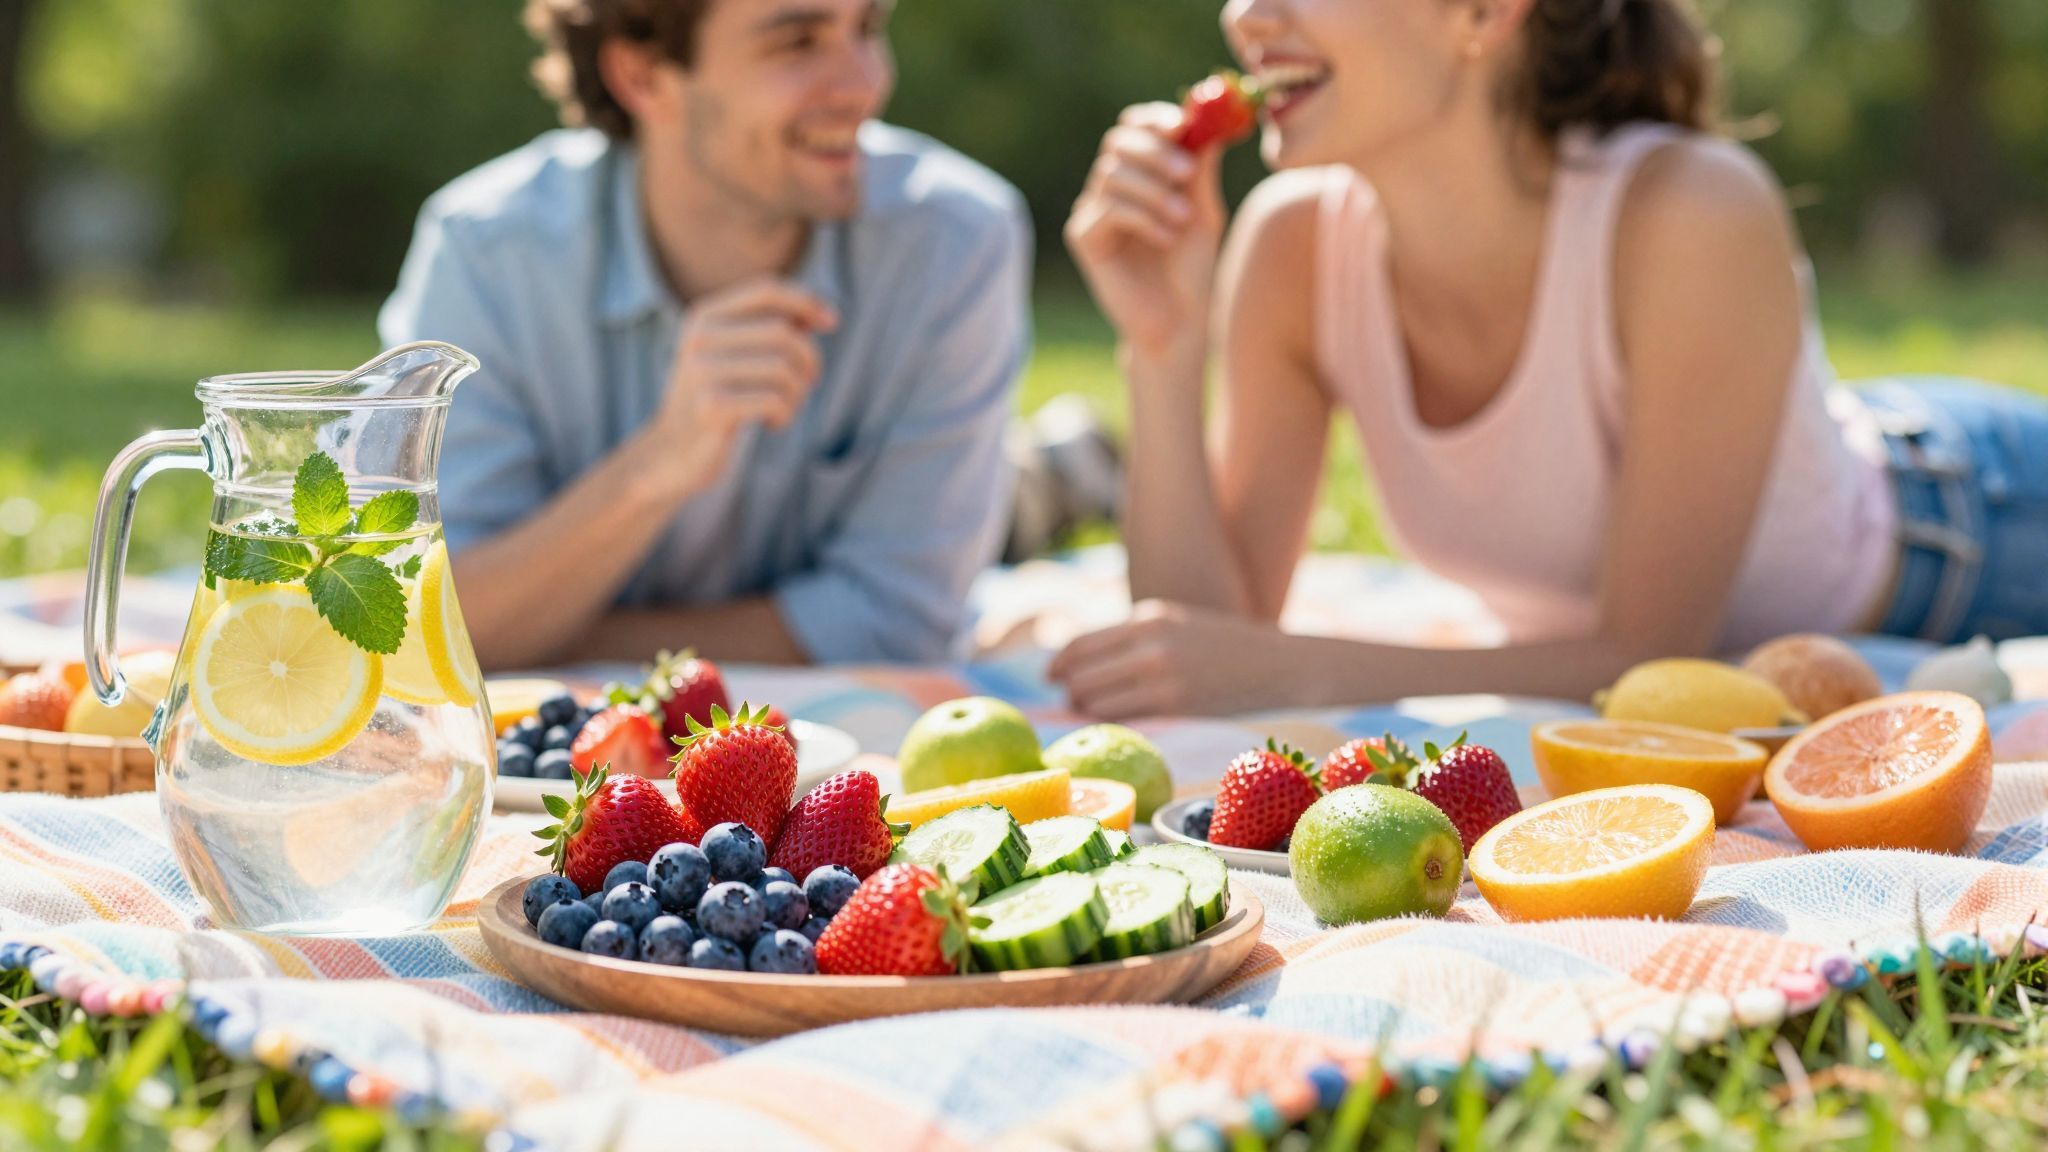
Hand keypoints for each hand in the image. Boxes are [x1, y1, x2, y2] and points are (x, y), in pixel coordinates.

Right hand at [648, 278, 837, 495]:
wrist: (672, 452)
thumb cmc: (718, 400)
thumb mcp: (738, 357)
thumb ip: (770, 330)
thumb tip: (823, 315)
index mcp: (705, 317)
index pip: (766, 291)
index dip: (805, 301)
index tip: (832, 322)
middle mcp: (699, 338)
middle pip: (782, 332)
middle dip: (808, 359)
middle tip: (807, 383)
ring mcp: (701, 372)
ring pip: (783, 369)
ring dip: (798, 392)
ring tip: (786, 406)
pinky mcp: (710, 407)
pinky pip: (774, 400)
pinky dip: (786, 413)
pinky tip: (774, 423)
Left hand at [1047, 600, 1306, 719]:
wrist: (1279, 665)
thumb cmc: (1223, 645)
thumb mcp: (1175, 623)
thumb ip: (1131, 638)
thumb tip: (1080, 667)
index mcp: (1147, 617)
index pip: (1081, 644)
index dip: (1059, 664)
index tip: (1051, 677)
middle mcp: (1150, 643)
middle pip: (1082, 676)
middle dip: (1070, 692)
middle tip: (1071, 703)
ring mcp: (1162, 676)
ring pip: (1096, 701)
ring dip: (1086, 711)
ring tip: (1092, 715)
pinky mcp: (1175, 706)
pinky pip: (1123, 718)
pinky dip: (1110, 723)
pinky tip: (1116, 723)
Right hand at [1064, 103, 1227, 360]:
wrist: (1180, 321)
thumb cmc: (1193, 269)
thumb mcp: (1204, 210)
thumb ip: (1200, 168)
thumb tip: (1205, 119)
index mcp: (1142, 173)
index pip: (1135, 127)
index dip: (1154, 119)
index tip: (1182, 125)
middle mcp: (1112, 186)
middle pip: (1118, 142)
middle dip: (1155, 153)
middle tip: (1186, 174)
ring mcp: (1094, 210)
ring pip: (1113, 174)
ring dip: (1154, 193)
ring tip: (1182, 220)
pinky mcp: (1084, 237)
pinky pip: (1107, 208)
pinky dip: (1142, 218)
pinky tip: (1164, 239)